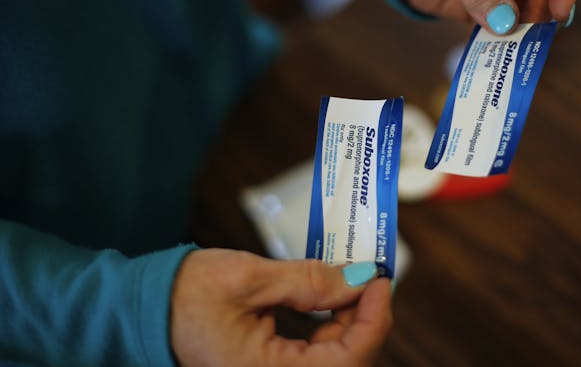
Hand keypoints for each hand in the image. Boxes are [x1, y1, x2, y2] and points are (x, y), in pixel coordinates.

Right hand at [171, 249, 391, 366]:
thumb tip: (359, 278)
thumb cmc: (184, 296)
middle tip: (367, 275)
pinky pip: (314, 355)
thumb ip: (309, 281)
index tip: (381, 281)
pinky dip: (328, 326)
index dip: (373, 320)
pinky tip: (329, 297)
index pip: (347, 361)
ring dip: (348, 321)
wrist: (146, 310)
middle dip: (363, 318)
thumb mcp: (250, 278)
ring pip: (333, 358)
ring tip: (348, 280)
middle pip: (345, 361)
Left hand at [383, 0, 580, 31]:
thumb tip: (506, 20)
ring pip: (533, 2)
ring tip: (514, 34)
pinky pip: (506, 20)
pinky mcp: (487, 1)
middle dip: (547, 1)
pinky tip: (503, 44)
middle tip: (532, 22)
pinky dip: (508, 34)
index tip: (559, 2)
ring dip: (529, 21)